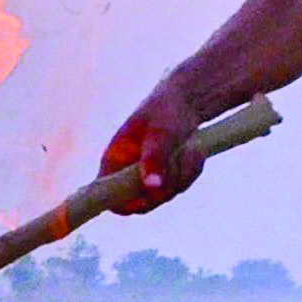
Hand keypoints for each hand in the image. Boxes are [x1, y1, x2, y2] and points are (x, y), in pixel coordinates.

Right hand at [100, 77, 203, 210]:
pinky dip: (191, 170)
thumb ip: (154, 159)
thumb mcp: (161, 133)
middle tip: (181, 158)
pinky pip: (179, 186)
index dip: (122, 202)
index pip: (106, 195)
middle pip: (141, 202)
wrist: (187, 100)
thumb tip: (151, 186)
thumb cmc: (166, 110)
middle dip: (167, 183)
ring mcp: (146, 177)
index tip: (147, 193)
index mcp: (113, 161)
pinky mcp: (164, 177)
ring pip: (165, 194)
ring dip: (183, 173)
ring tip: (190, 147)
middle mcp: (125, 173)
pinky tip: (194, 150)